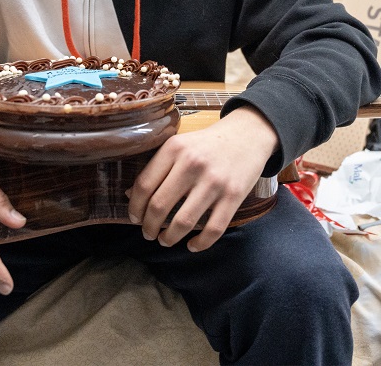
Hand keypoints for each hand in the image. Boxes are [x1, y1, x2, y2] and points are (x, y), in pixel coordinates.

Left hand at [127, 106, 278, 251]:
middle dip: (149, 227)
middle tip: (148, 233)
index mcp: (175, 148)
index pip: (144, 185)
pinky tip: (192, 245)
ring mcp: (214, 181)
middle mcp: (192, 164)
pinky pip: (213, 229)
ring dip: (169, 238)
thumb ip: (158, 167)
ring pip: (183, 222)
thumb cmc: (209, 143)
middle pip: (159, 206)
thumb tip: (131, 195)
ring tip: (166, 240)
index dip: (135, 207)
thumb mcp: (180, 145)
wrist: (248, 134)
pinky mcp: (234, 195)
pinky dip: (200, 243)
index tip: (135, 218)